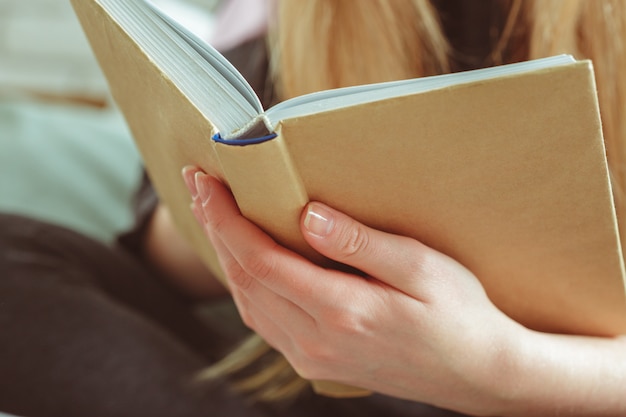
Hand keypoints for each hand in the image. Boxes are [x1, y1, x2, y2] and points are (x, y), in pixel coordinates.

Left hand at [182, 167, 526, 414]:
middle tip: (198, 186)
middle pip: (244, 278)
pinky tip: (244, 261)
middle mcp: (315, 340)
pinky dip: (244, 283)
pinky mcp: (316, 362)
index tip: (206, 181)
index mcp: (341, 311)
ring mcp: (312, 357)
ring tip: (212, 215)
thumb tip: (308, 215)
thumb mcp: (422, 268)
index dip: (225, 219)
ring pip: (247, 301)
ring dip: (225, 255)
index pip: (259, 259)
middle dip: (215, 229)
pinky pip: (263, 320)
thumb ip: (361, 244)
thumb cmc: (459, 314)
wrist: (477, 373)